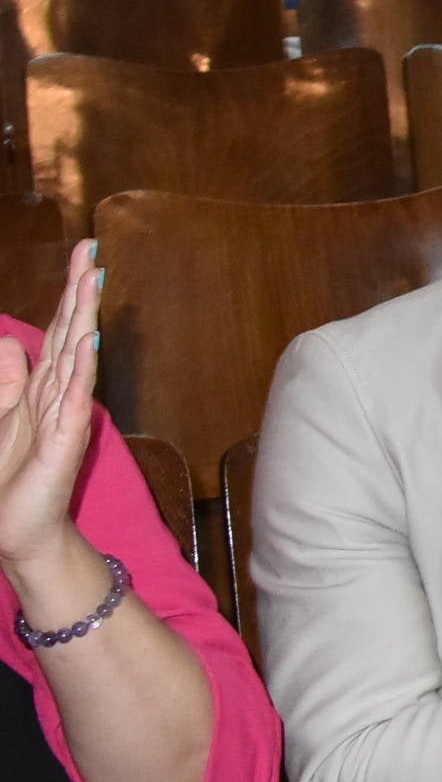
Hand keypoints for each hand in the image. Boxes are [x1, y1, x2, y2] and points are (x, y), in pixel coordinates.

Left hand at [0, 244, 101, 569]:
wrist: (21, 530)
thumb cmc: (14, 480)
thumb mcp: (1, 420)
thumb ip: (10, 382)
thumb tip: (13, 341)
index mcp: (44, 388)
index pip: (61, 330)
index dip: (70, 293)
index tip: (83, 255)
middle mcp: (59, 394)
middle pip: (72, 333)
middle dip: (80, 292)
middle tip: (92, 252)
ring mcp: (66, 415)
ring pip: (76, 356)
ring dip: (84, 317)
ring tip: (92, 280)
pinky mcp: (64, 441)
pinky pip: (73, 399)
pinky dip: (81, 369)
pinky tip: (87, 342)